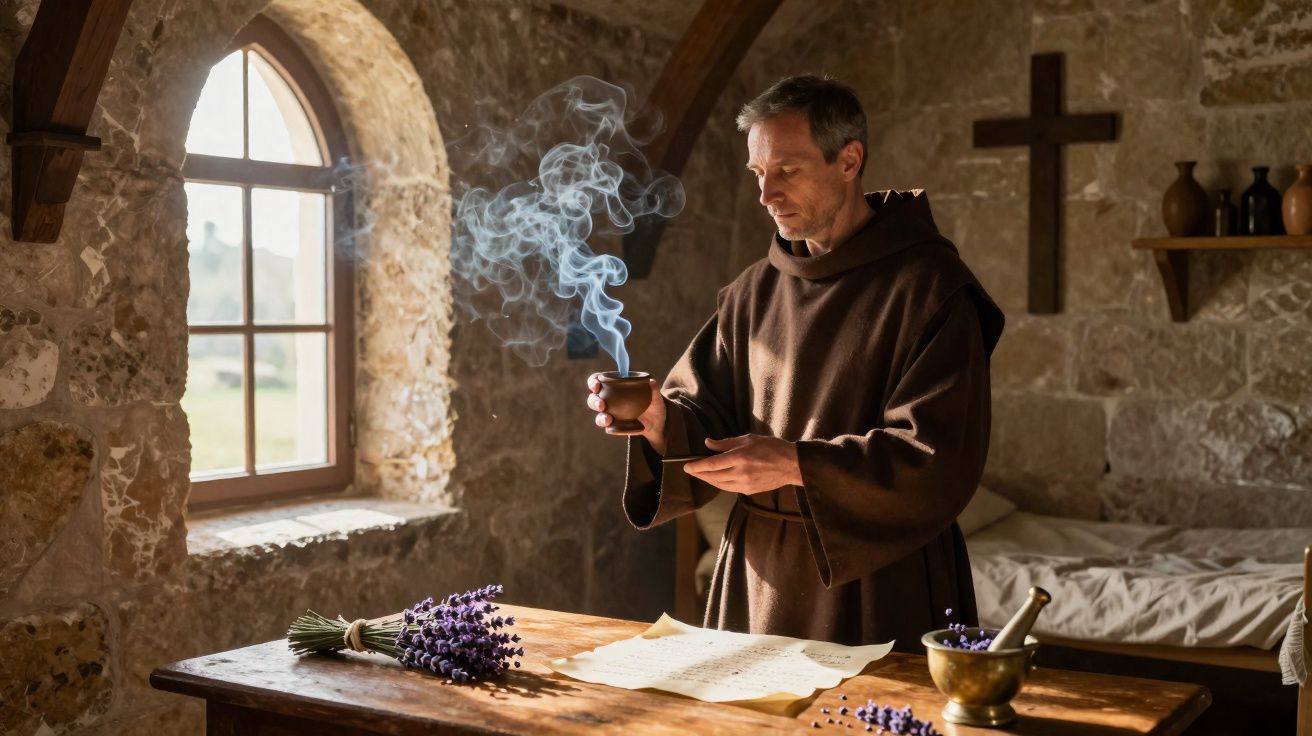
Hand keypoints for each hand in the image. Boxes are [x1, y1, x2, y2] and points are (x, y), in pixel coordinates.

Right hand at [586, 373, 666, 453]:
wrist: (659, 423)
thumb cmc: (653, 404)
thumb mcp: (656, 396)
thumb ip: (653, 388)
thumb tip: (651, 382)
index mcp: (614, 387)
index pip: (597, 381)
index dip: (593, 382)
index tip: (597, 385)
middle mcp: (608, 400)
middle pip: (593, 399)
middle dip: (594, 401)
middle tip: (601, 405)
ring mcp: (611, 414)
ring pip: (599, 415)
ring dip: (600, 417)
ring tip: (608, 419)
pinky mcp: (615, 427)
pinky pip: (608, 428)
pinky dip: (610, 427)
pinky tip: (614, 426)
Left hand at [683, 434, 801, 493]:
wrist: (791, 465)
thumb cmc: (771, 447)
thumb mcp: (748, 439)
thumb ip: (726, 443)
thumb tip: (708, 444)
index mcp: (739, 458)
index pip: (711, 464)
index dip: (697, 466)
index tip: (686, 466)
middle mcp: (740, 473)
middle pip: (712, 476)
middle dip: (699, 474)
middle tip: (690, 470)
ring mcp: (744, 484)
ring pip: (719, 484)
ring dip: (708, 480)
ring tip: (701, 474)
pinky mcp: (749, 491)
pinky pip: (729, 488)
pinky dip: (719, 484)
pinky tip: (716, 479)